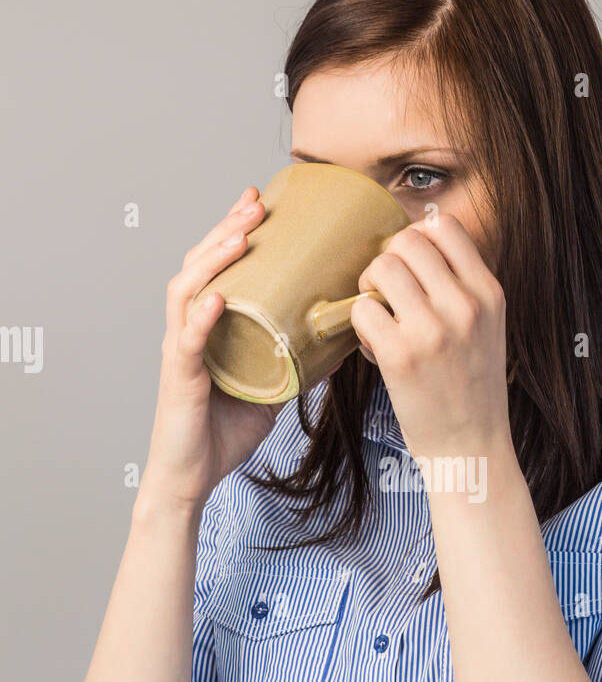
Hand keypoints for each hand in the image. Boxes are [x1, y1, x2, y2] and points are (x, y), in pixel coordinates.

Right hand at [137, 187, 280, 513]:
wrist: (193, 478)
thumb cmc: (222, 433)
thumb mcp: (271, 390)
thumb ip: (295, 365)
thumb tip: (340, 347)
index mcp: (208, 327)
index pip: (215, 268)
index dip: (232, 232)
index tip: (260, 203)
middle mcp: (189, 330)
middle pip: (199, 265)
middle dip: (226, 229)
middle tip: (255, 203)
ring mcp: (181, 352)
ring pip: (187, 290)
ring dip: (213, 258)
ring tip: (239, 235)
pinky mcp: (181, 378)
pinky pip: (189, 340)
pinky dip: (202, 316)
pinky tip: (218, 296)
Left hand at [350, 215, 510, 462]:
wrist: (471, 448)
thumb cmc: (471, 388)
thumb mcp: (487, 328)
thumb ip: (460, 288)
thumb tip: (408, 250)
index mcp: (489, 293)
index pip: (445, 227)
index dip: (416, 236)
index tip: (409, 264)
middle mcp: (465, 306)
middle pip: (407, 241)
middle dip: (387, 262)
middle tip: (387, 294)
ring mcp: (433, 330)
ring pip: (382, 268)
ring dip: (369, 288)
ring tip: (379, 318)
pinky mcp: (401, 356)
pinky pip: (362, 309)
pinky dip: (359, 323)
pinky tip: (376, 346)